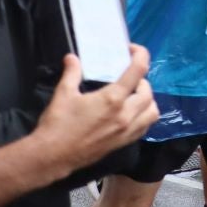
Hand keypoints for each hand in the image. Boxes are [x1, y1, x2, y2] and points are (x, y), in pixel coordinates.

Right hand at [34, 46, 159, 174]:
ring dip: (148, 100)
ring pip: (152, 112)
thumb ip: (72, 73)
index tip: (133, 50)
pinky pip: (145, 127)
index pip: (138, 71)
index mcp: (113, 99)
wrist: (54, 156)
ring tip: (134, 96)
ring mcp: (127, 131)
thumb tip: (72, 58)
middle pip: (148, 92)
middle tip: (129, 77)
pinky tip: (131, 113)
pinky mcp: (123, 143)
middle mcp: (126, 115)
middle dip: (142, 80)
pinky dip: (144, 116)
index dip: (141, 55)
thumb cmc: (58, 123)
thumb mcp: (63, 93)